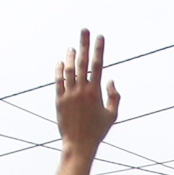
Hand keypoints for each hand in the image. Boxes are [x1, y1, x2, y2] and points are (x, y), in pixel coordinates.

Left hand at [52, 30, 117, 158]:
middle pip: (82, 62)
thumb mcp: (112, 115)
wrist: (79, 144)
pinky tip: (61, 62)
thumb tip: (110, 80)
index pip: (98, 65)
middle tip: (84, 30)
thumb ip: (114, 96)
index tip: (100, 37)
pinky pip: (58, 81)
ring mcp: (68, 94)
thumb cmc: (98, 131)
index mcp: (95, 92)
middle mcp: (81, 90)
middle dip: (84, 44)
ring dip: (71, 56)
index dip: (99, 49)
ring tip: (72, 47)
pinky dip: (59, 71)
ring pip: (69, 70)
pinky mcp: (59, 100)